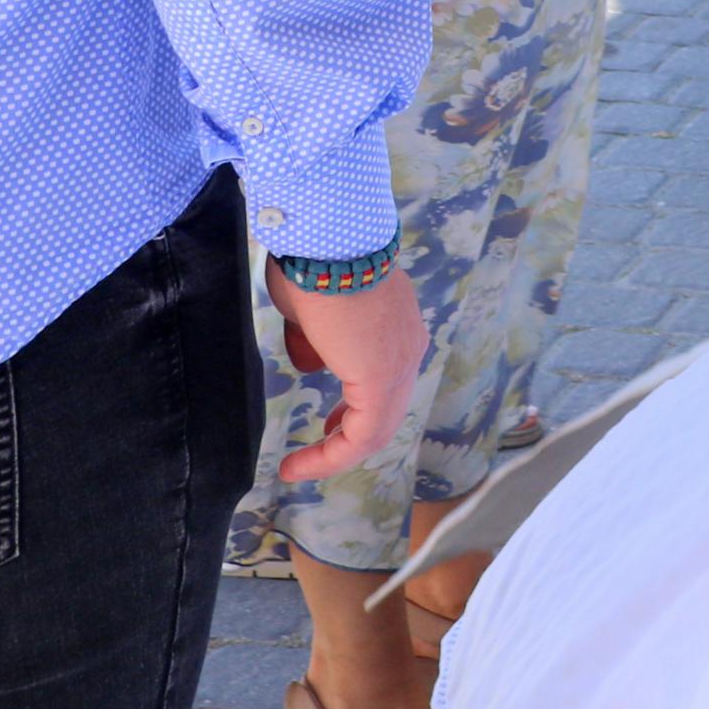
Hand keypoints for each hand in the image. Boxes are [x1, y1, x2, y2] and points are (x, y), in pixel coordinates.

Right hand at [261, 262, 425, 480]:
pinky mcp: (384, 379)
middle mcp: (408, 346)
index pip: (384, 382)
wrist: (328, 241)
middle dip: (350, 434)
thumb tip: (313, 359)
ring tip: (300, 467)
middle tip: (321, 447)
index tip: (327, 423)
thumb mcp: (312, 308)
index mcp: (397, 328)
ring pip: (377, 427)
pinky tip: (299, 464)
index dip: (355, 409)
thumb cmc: (314, 265)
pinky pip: (364, 434)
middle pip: (385, 409)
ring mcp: (401, 362)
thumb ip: (316, 338)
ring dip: (337, 452)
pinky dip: (333, 455)